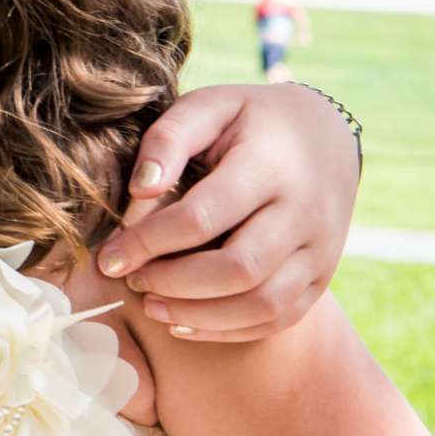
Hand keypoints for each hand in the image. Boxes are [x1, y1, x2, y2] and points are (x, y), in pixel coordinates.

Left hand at [95, 83, 359, 341]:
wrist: (325, 135)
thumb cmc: (248, 120)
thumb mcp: (209, 106)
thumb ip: (169, 139)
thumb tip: (140, 188)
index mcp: (271, 165)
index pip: (204, 217)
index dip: (149, 242)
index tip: (108, 257)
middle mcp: (304, 213)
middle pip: (239, 269)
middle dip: (174, 283)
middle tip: (130, 280)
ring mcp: (319, 250)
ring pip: (263, 304)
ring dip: (199, 315)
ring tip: (151, 305)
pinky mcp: (321, 277)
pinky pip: (279, 318)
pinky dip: (229, 330)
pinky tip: (184, 321)